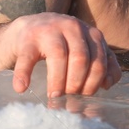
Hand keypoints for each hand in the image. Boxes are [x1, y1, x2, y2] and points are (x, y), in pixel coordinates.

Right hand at [2, 13, 122, 96]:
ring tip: (54, 97)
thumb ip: (102, 64)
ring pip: (58, 56)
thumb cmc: (62, 44)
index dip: (93, 83)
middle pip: (81, 58)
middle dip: (76, 84)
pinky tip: (21, 88)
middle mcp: (72, 27)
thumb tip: (107, 85)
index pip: (99, 61)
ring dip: (57, 81)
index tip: (84, 99)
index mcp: (90, 33)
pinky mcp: (27, 37)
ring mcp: (49, 30)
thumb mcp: (85, 49)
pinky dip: (24, 74)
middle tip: (69, 100)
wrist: (28, 28)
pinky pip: (27, 57)